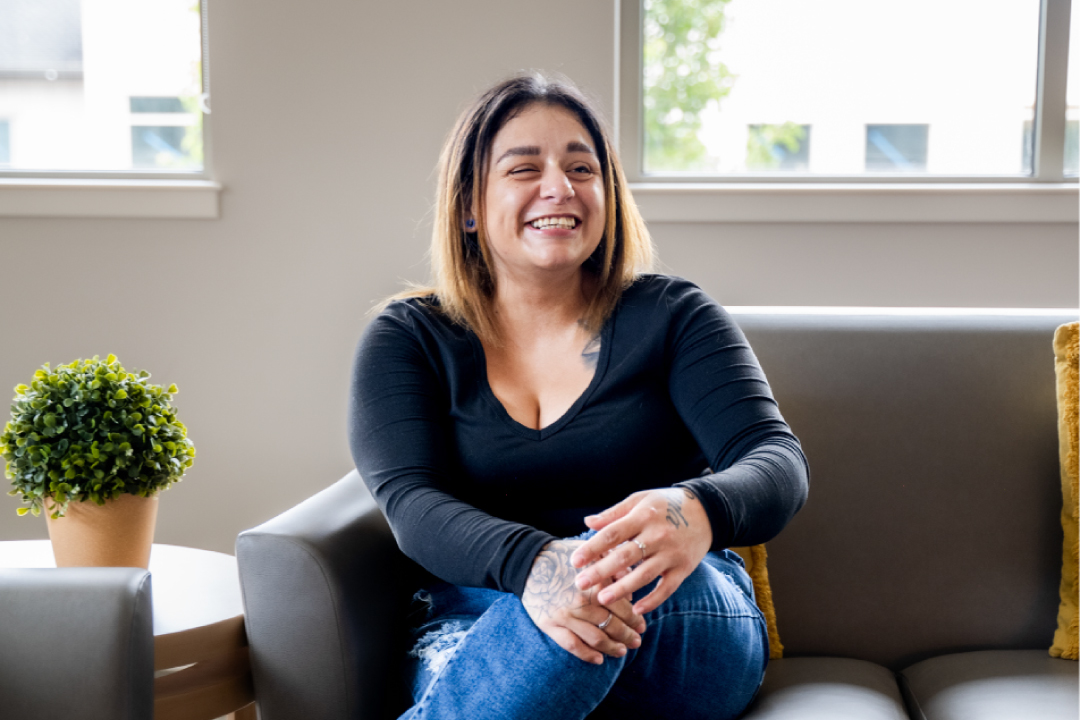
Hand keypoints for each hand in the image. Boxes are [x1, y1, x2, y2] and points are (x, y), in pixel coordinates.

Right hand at [522, 539, 645, 664]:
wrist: (529, 562)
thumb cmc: (563, 556)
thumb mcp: (591, 554)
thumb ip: (613, 566)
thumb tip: (631, 582)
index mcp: (595, 583)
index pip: (623, 607)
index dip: (635, 619)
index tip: (642, 625)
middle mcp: (582, 601)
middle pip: (612, 625)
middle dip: (628, 635)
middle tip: (636, 641)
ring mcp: (565, 615)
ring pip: (596, 638)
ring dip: (612, 647)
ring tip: (622, 651)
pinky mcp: (550, 625)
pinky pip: (572, 645)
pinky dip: (587, 655)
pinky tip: (599, 659)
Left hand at [569, 487, 711, 614]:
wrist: (707, 512)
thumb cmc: (666, 505)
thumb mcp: (640, 500)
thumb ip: (614, 513)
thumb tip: (588, 522)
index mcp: (643, 516)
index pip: (612, 534)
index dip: (592, 548)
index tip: (575, 561)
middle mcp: (657, 535)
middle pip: (625, 556)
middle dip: (601, 571)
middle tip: (580, 584)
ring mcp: (671, 553)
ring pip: (644, 575)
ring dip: (622, 588)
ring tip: (601, 599)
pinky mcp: (684, 568)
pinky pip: (666, 588)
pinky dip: (652, 601)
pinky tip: (636, 610)